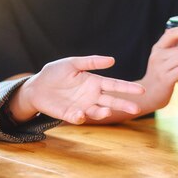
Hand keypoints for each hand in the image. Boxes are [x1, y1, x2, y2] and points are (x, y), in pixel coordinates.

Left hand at [10, 56, 144, 123]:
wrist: (36, 87)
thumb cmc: (55, 73)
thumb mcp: (72, 63)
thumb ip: (91, 62)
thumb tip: (112, 60)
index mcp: (95, 83)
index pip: (115, 85)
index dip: (128, 88)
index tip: (141, 90)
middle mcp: (92, 96)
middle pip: (112, 101)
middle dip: (124, 105)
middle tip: (136, 109)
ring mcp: (82, 107)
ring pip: (97, 111)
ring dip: (103, 113)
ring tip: (107, 111)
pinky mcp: (70, 114)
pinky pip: (78, 117)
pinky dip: (80, 116)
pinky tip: (80, 113)